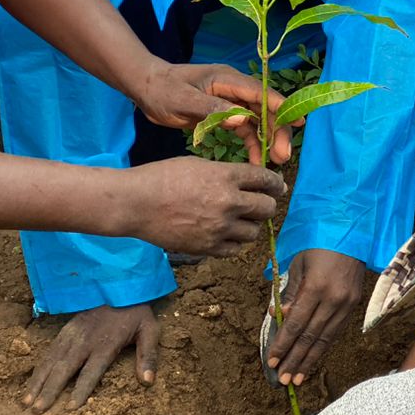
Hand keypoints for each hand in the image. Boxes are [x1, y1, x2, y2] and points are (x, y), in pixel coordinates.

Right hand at [21, 304, 158, 412]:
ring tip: (25, 401)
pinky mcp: (66, 330)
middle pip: (64, 368)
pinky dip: (39, 368)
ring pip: (52, 360)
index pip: (91, 371)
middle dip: (50, 390)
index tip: (70, 408)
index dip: (81, 389)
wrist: (121, 285)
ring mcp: (73, 334)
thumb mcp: (150, 331)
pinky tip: (32, 382)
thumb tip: (148, 381)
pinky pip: (49, 351)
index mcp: (106, 343)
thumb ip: (148, 356)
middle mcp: (85, 340)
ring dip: (38, 381)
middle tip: (37, 410)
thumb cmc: (136, 314)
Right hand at [126, 155, 284, 255]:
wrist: (136, 203)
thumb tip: (250, 181)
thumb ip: (227, 173)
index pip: (266, 180)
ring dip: (251, 225)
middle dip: (267, 204)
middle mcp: (228, 203)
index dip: (276, 183)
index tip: (278, 187)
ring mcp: (219, 228)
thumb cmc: (164, 177)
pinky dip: (235, 242)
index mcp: (226, 177)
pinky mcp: (208, 247)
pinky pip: (235, 249)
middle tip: (262, 203)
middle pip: (267, 208)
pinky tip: (227, 234)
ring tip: (241, 219)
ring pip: (254, 231)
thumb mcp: (199, 165)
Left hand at [131, 59, 294, 164]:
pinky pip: (246, 130)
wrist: (146, 88)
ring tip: (274, 164)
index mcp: (229, 80)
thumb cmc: (164, 90)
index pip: (262, 93)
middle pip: (266, 109)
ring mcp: (231, 102)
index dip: (282, 107)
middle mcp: (235, 90)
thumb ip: (213, 109)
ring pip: (259, 122)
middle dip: (278, 131)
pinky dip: (253, 144)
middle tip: (283, 157)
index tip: (298, 123)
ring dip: (268, 141)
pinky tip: (256, 162)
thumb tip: (242, 120)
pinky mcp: (225, 114)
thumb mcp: (184, 100)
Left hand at [267, 249, 365, 383]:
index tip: (271, 362)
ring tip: (297, 378)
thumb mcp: (298, 263)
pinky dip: (323, 347)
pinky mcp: (354, 305)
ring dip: (309, 360)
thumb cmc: (319, 245)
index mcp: (316, 287)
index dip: (283, 345)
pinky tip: (314, 359)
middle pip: (310, 336)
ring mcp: (346, 303)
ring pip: (325, 339)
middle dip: (294, 359)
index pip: (296, 324)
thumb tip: (277, 316)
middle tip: (282, 380)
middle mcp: (333, 299)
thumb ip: (288, 292)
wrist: (352, 233)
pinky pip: (336, 331)